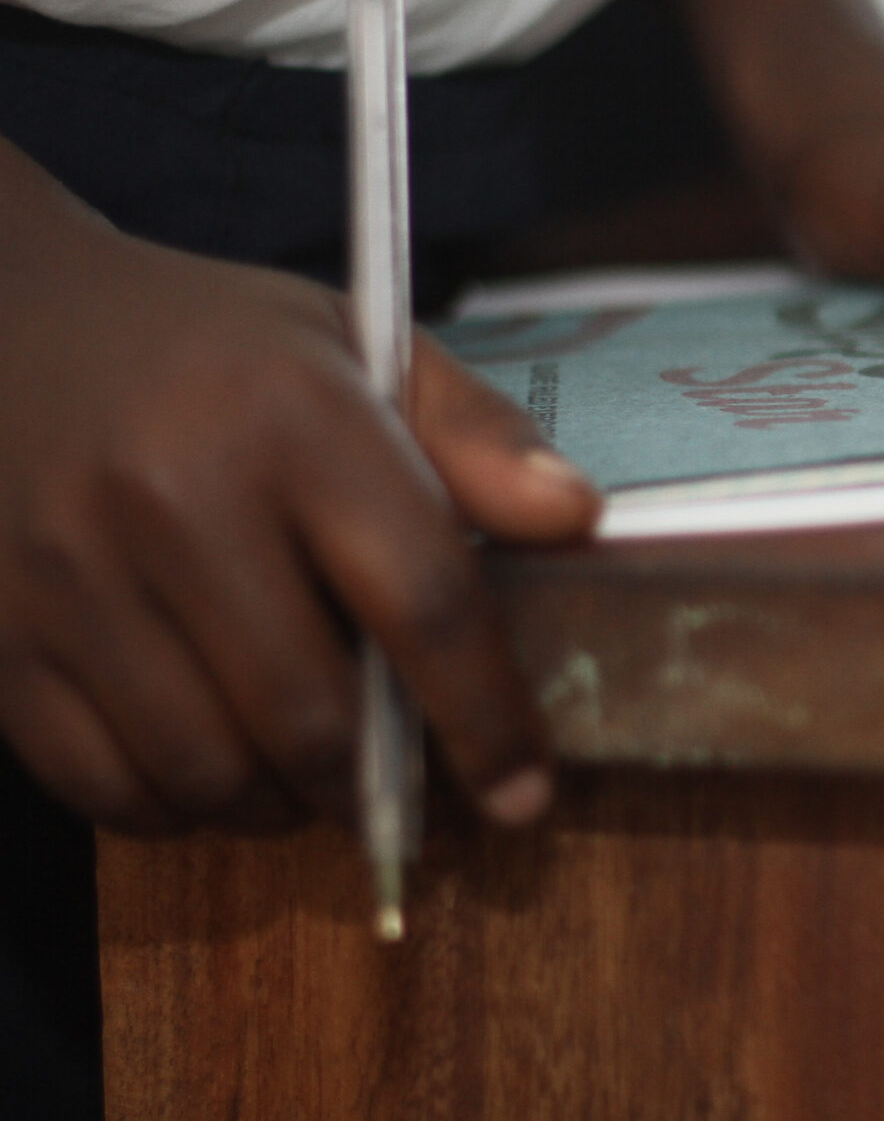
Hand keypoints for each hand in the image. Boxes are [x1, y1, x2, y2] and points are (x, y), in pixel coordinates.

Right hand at [0, 163, 598, 832]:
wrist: (9, 322)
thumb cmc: (217, 350)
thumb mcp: (361, 344)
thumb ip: (478, 434)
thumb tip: (577, 518)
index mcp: (291, 419)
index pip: (421, 598)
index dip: (486, 714)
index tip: (523, 791)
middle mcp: (171, 498)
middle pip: (313, 714)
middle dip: (380, 782)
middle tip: (407, 783)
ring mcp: (67, 577)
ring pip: (209, 773)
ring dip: (284, 808)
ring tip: (316, 774)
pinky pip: (106, 789)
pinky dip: (180, 810)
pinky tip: (216, 765)